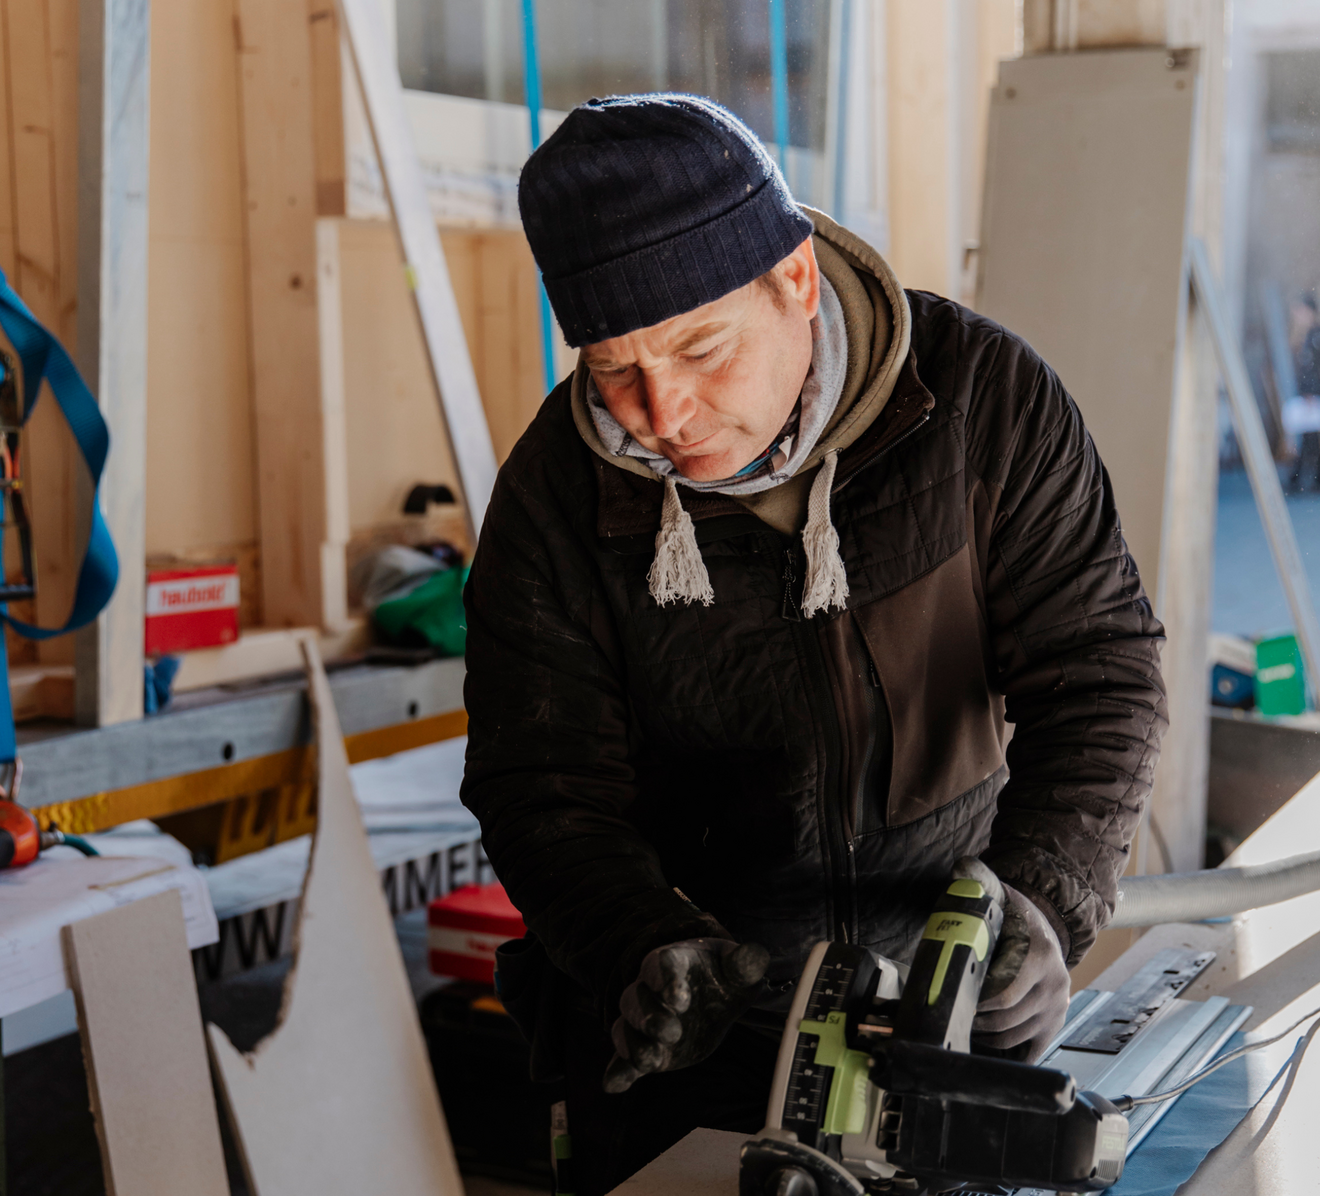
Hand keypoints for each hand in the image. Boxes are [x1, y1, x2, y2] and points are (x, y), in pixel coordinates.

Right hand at [602, 938, 768, 1093]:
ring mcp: (645, 1020)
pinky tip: (613, 1085)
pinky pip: (623, 1058)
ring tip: (652, 1061)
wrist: (712, 996)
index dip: (665, 980)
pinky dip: (618, 1072)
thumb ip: (745, 963)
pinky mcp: (645, 1047)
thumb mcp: (737, 970)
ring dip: (634, 1044)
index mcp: (671, 962)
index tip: (679, 998)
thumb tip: (755, 956)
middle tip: (672, 1032)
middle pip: (636, 998)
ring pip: (625, 1028)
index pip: (660, 966)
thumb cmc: (721, 976)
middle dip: (649, 1017)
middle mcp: (650, 990)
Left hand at [972, 880, 1069, 1061]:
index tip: (955, 998)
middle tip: (953, 1013)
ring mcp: (1057, 1008)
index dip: (975, 1002)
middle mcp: (1055, 985)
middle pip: (1006, 1019)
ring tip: (965, 1023)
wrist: (1043, 930)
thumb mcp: (998, 896)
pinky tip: (984, 1043)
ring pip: (1014, 1037)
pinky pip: (1029, 1050)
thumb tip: (960, 868)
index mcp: (1041, 956)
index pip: (1004, 994)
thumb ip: (979, 882)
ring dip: (985, 1036)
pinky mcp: (1055, 1024)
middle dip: (975, 1020)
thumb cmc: (1013, 917)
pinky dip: (1006, 1052)